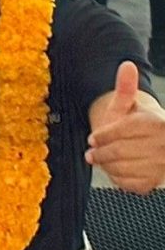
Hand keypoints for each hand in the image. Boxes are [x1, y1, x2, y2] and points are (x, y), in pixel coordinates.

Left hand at [88, 62, 164, 191]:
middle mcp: (163, 144)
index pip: (123, 130)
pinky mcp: (157, 181)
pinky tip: (116, 170)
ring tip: (100, 160)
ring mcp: (162, 164)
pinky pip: (131, 184)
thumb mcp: (128, 104)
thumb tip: (126, 65)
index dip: (104, 135)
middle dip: (101, 153)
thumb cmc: (135, 123)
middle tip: (91, 154)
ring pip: (125, 168)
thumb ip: (125, 87)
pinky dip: (118, 179)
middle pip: (121, 150)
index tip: (93, 138)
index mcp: (157, 123)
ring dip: (107, 166)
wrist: (149, 143)